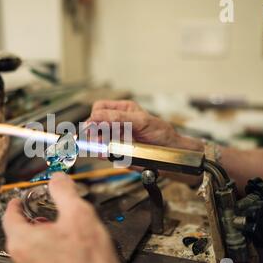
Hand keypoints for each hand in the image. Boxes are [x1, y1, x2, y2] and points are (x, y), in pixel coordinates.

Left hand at [2, 172, 141, 262]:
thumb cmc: (88, 261)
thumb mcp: (78, 213)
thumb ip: (63, 191)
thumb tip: (57, 179)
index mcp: (22, 240)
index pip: (10, 214)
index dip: (17, 202)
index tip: (22, 198)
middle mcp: (20, 259)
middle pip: (18, 231)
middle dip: (32, 217)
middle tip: (45, 209)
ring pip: (29, 247)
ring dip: (40, 234)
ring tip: (59, 228)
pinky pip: (38, 260)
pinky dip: (46, 249)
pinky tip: (66, 248)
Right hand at [89, 100, 203, 151]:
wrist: (170, 155)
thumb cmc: (161, 134)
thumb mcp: (141, 121)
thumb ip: (119, 117)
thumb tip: (98, 116)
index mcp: (122, 109)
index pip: (99, 108)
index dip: (95, 116)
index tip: (94, 124)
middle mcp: (115, 123)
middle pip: (93, 123)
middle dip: (93, 130)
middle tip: (98, 136)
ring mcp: (114, 138)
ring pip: (94, 139)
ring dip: (97, 143)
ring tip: (105, 145)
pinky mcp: (115, 153)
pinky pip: (101, 153)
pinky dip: (102, 153)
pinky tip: (107, 153)